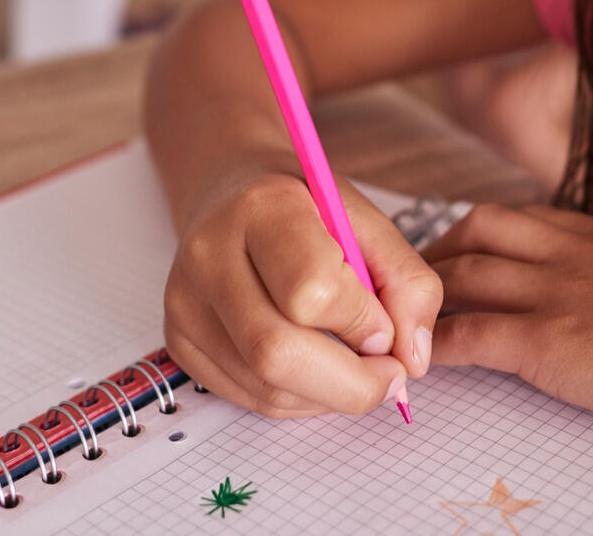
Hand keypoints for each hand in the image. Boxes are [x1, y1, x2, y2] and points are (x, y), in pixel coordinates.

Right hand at [164, 161, 442, 417]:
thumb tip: (413, 360)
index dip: (361, 322)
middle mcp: (209, 254)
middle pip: (276, 353)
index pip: (310, 290)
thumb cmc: (306, 207)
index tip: (387, 326)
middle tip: (389, 376)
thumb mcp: (367, 220)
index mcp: (262, 207)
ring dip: (329, 395)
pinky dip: (300, 399)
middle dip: (351, 383)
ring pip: (266, 387)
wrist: (232, 193)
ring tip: (353, 364)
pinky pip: (250, 398)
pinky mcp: (180, 341)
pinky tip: (317, 367)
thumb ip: (407, 282)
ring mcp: (186, 302)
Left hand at [425, 202, 592, 452]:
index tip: (476, 246)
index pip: (537, 217)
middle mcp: (579, 254)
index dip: (496, 231)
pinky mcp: (550, 345)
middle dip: (442, 245)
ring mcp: (559, 294)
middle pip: (484, 227)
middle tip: (419, 275)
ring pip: (463, 273)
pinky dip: (436, 348)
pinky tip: (419, 365)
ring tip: (400, 317)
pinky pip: (469, 338)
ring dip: (424, 293)